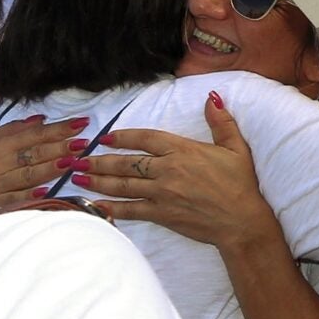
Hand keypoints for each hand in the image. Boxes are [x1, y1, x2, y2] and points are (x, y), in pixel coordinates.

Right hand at [0, 113, 87, 207]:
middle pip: (34, 154)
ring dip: (51, 169)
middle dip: (61, 148)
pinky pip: (12, 199)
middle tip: (84, 143)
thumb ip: (15, 129)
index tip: (82, 124)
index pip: (34, 134)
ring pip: (28, 175)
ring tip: (73, 163)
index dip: (59, 129)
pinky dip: (29, 195)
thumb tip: (42, 119)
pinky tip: (47, 191)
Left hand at [75, 95, 277, 253]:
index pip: (146, 139)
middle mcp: (167, 170)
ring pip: (123, 185)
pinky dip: (110, 209)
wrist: (241, 221)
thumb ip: (221, 122)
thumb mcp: (235, 148)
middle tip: (78, 160)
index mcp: (183, 150)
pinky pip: (130, 210)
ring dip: (98, 181)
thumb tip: (211, 98)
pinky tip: (94, 206)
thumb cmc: (240, 184)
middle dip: (99, 161)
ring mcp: (161, 193)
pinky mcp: (161, 214)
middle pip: (126, 163)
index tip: (106, 137)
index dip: (124, 137)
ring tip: (77, 178)